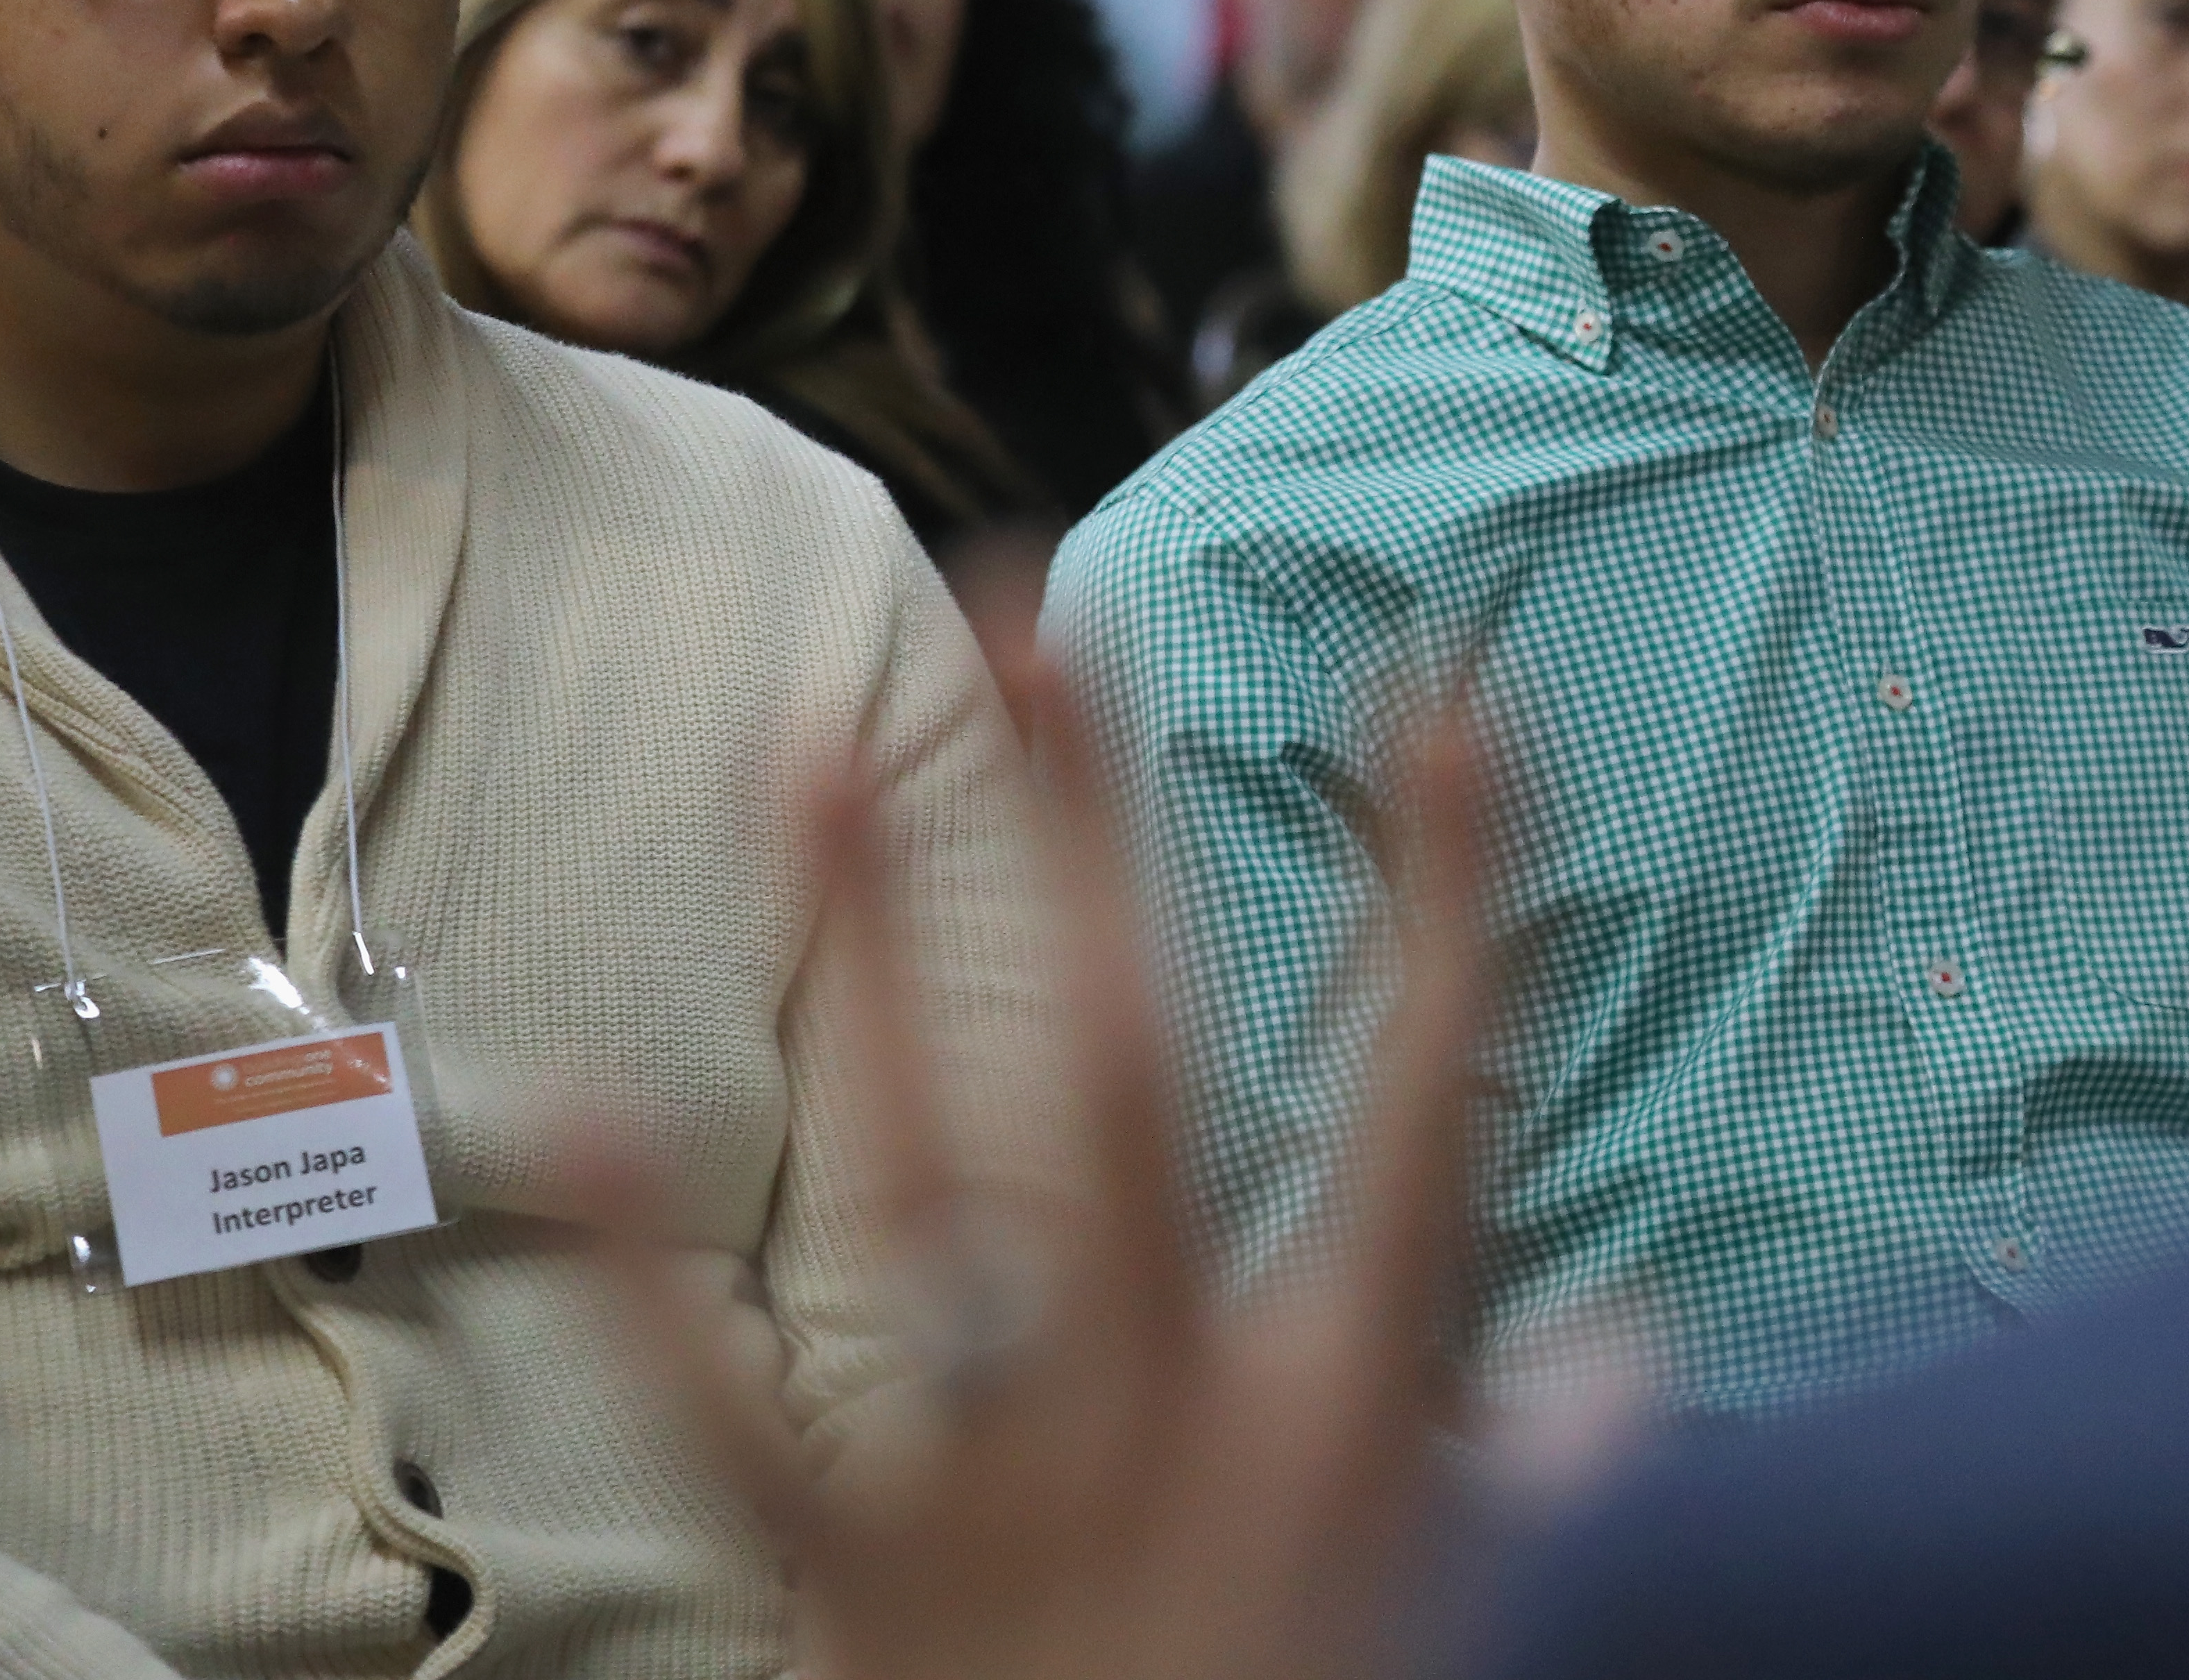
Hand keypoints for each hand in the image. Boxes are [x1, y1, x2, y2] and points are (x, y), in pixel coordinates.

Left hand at [578, 595, 1497, 1679]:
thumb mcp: (1487, 1630)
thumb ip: (1542, 1488)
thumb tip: (1626, 1346)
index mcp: (1356, 1404)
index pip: (1434, 1080)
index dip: (1445, 875)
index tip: (1441, 682)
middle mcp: (1185, 1403)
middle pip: (1147, 1065)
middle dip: (1102, 828)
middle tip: (1047, 610)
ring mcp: (1010, 1480)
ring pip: (942, 1171)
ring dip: (881, 949)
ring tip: (817, 746)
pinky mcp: (852, 1576)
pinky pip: (725, 1405)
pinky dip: (639, 1260)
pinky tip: (562, 1097)